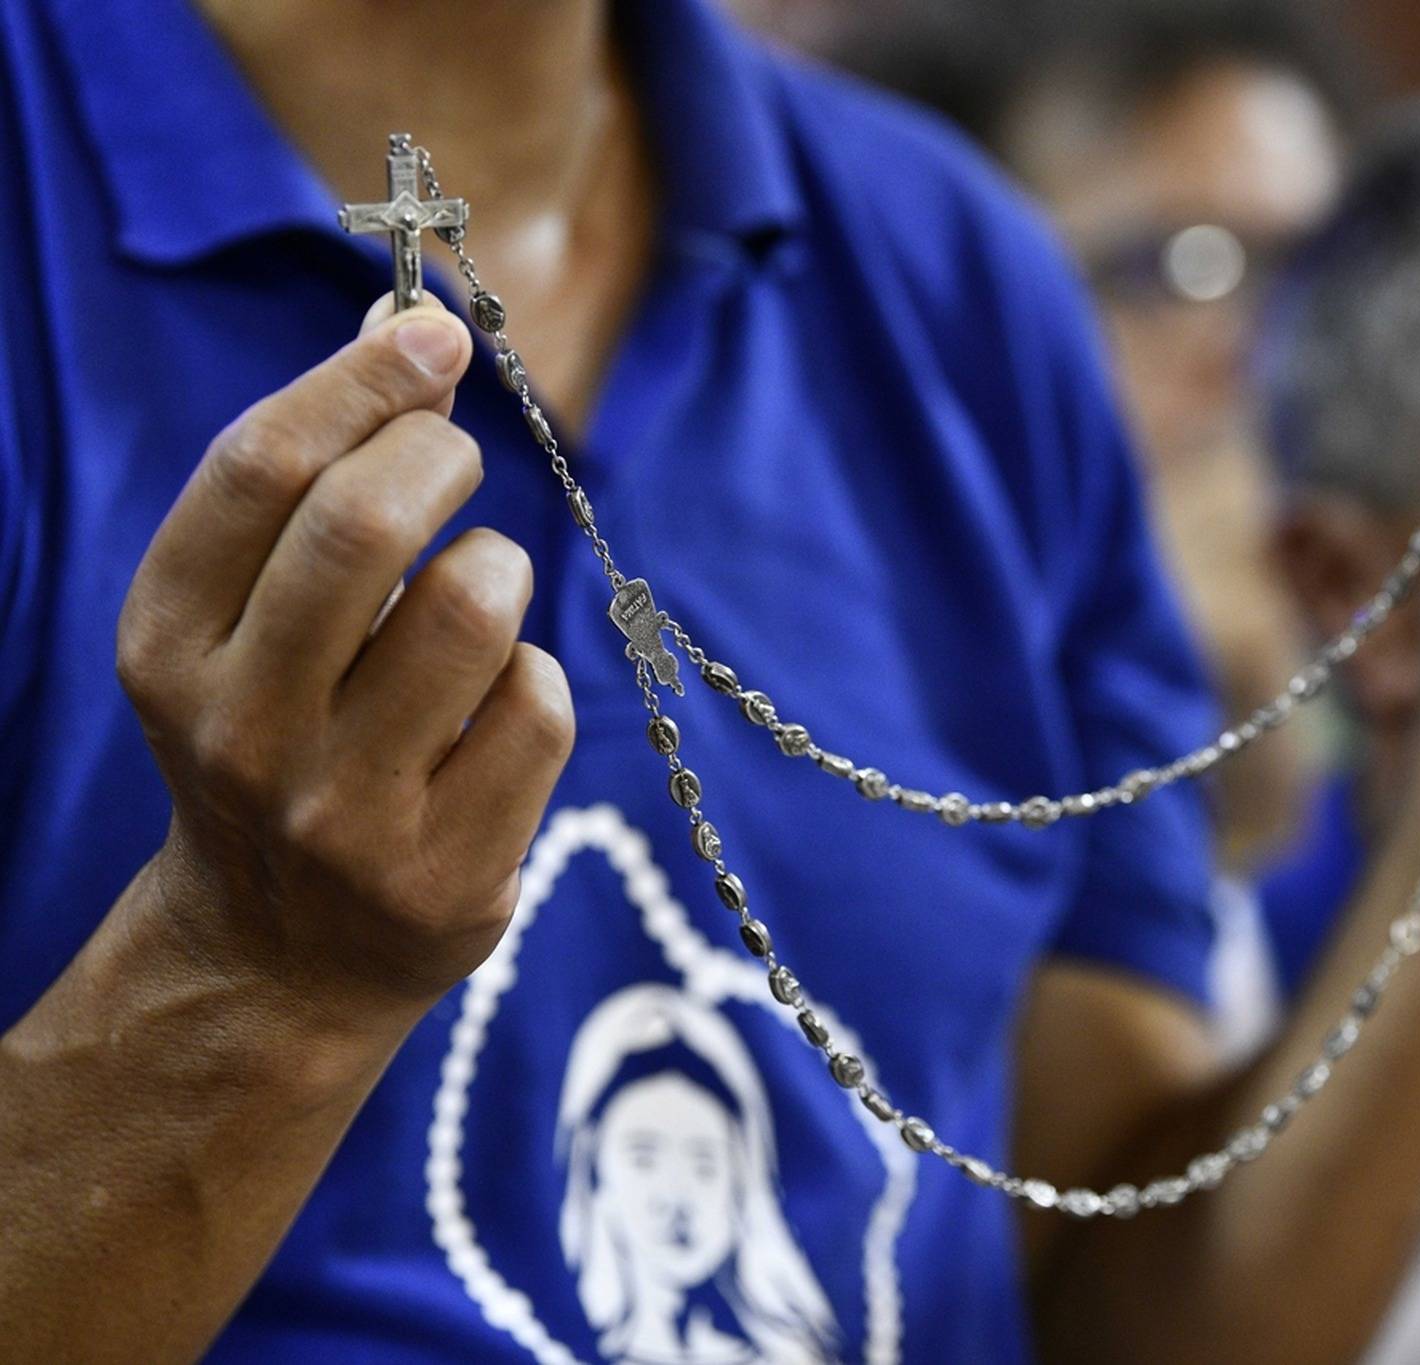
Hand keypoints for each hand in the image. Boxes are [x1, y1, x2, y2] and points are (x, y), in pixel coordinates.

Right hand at [115, 294, 573, 1024]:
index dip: (361, 379)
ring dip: (499, 569)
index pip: (260, 469)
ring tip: (479, 596)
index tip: (433, 331)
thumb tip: (403, 323)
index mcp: (168, 645)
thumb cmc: (281, 740)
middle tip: (457, 460)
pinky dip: (536, 678)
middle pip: (365, 522)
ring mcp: (344, 812)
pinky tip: (495, 707)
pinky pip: (539, 706)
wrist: (279, 955)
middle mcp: (240, 730)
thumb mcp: (250, 621)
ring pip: (473, 607)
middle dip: (439, 454)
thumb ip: (316, 479)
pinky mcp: (446, 872)